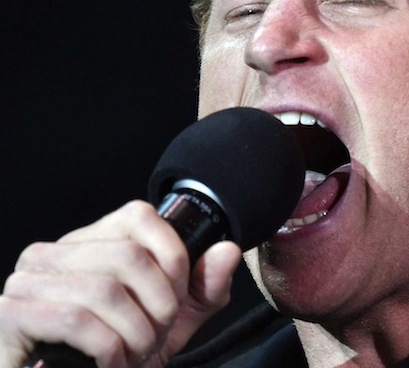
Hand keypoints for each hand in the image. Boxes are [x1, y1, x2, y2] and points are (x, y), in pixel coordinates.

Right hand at [0, 201, 240, 367]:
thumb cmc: (118, 352)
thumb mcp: (172, 319)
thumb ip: (203, 286)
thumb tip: (226, 250)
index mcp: (93, 240)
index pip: (141, 216)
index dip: (171, 258)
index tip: (176, 298)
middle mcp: (57, 250)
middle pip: (130, 257)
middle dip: (158, 305)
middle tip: (155, 336)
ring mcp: (29, 279)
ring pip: (106, 290)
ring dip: (134, 333)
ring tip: (135, 354)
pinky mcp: (12, 313)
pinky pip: (76, 319)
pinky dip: (107, 347)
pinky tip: (111, 363)